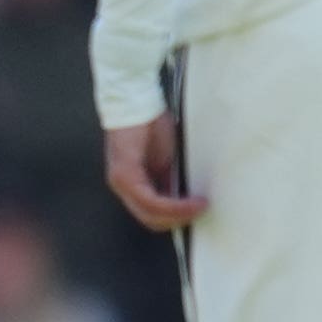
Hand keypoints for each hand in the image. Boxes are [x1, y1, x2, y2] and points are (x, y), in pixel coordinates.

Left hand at [103, 115, 204, 232]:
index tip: (198, 211)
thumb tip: (184, 198)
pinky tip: (191, 201)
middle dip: (178, 220)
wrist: (137, 100)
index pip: (151, 213)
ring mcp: (121, 183)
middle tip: (201, 212)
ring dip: (178, 215)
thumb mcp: (165, 159)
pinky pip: (150, 200)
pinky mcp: (125, 175)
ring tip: (200, 206)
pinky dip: (173, 205)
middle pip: (150, 220)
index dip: (175, 218)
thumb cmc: (150, 125)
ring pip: (150, 214)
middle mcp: (122, 188)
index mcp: (131, 184)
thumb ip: (168, 180)